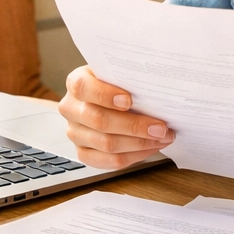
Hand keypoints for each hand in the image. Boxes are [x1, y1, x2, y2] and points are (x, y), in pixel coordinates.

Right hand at [59, 66, 173, 169]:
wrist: (110, 97)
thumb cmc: (119, 83)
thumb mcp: (120, 72)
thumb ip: (130, 76)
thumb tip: (157, 84)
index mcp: (76, 82)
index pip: (83, 87)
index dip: (105, 94)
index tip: (129, 100)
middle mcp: (71, 108)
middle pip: (99, 120)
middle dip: (134, 126)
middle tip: (160, 127)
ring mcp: (75, 133)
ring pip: (106, 144)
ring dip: (139, 143)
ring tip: (162, 138)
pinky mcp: (84, 153)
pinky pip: (109, 161)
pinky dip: (134, 156)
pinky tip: (151, 147)